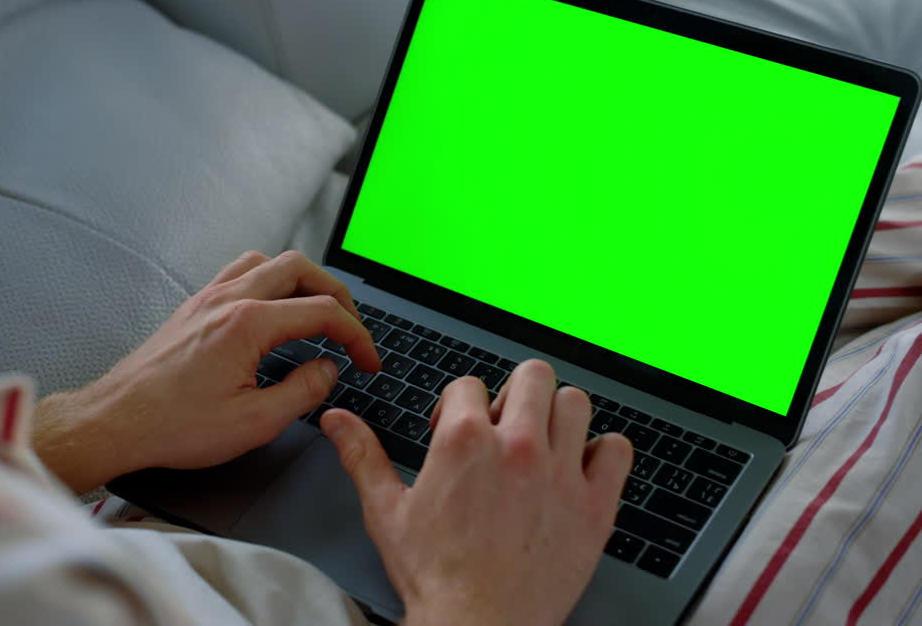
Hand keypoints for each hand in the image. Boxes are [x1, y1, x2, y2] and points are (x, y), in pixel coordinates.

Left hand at [34, 250, 380, 492]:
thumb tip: (327, 371)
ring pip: (268, 262)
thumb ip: (302, 393)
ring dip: (302, 279)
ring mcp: (208, 298)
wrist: (116, 421)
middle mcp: (228, 299)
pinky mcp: (194, 307)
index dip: (357, 336)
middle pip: (300, 268)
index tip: (368, 360)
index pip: (322, 312)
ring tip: (318, 309)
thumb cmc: (173, 425)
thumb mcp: (254, 423)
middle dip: (337, 294)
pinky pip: (240, 272)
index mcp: (248, 323)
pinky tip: (272, 308)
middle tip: (352, 326)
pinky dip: (268, 280)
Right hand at [322, 361, 631, 625]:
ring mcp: (560, 474)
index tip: (457, 432)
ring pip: (575, 402)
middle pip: (532, 376)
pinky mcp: (594, 506)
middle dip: (514, 394)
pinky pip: (617, 450)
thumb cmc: (436, 578)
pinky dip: (603, 452)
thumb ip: (362, 456)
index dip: (458, 405)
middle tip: (504, 427)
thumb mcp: (387, 512)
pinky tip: (581, 467)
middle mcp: (516, 447)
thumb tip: (337, 420)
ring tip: (542, 443)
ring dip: (558, 415)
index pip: (469, 384)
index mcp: (463, 442)